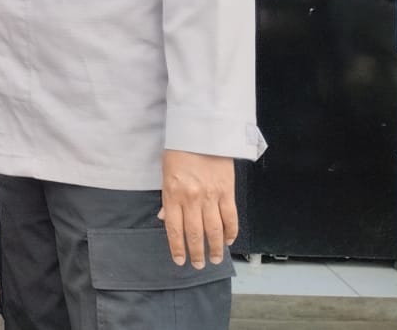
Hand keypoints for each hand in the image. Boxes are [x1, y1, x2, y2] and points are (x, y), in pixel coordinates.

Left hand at [158, 150, 237, 268]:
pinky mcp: (227, 191)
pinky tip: (229, 240)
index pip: (174, 228)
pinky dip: (231, 232)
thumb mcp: (165, 173)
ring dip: (215, 247)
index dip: (177, 247)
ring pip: (214, 230)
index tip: (180, 260)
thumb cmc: (180, 151)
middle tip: (200, 265)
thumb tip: (165, 219)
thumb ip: (168, 199)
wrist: (201, 131)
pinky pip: (231, 217)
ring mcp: (211, 196)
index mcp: (173, 194)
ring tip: (215, 259)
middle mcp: (191, 198)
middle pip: (195, 233)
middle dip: (197, 252)